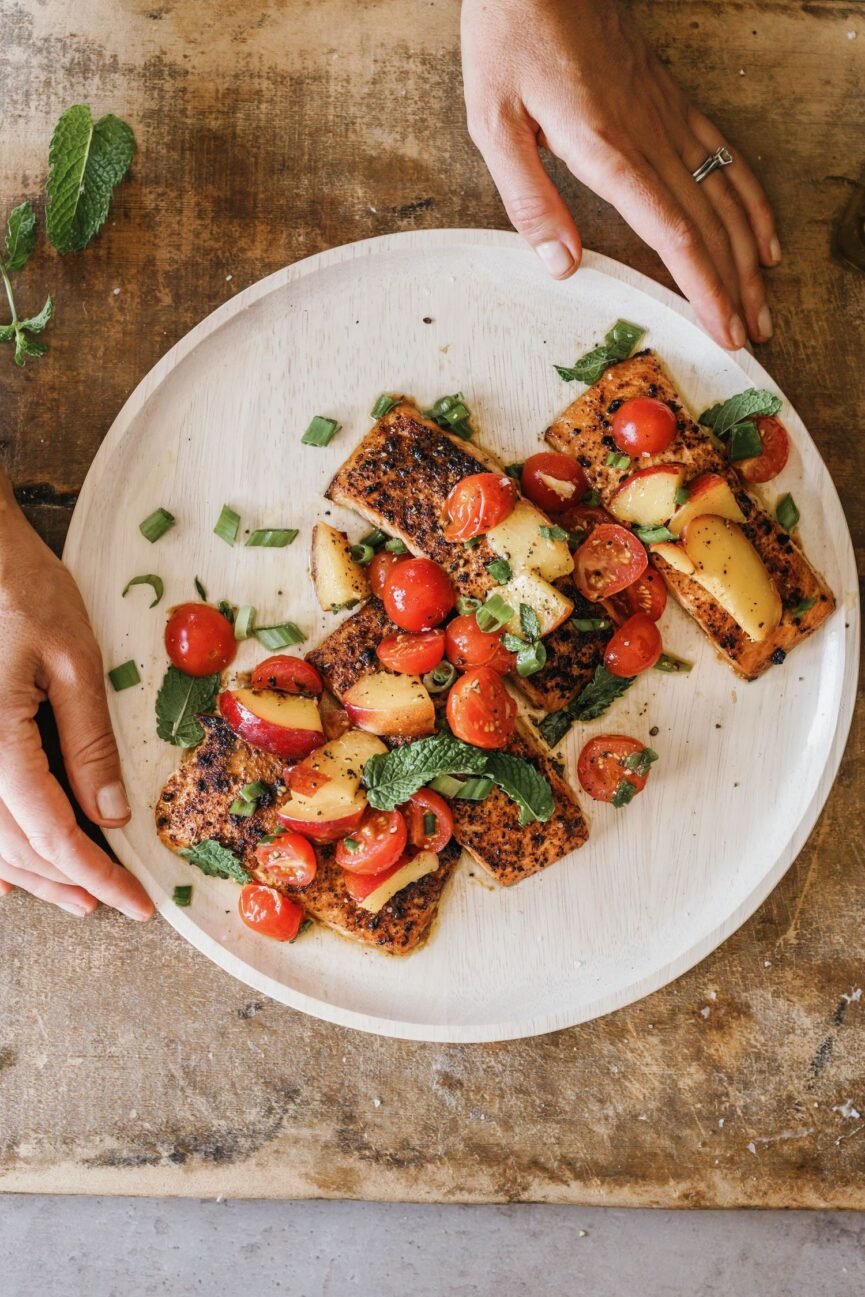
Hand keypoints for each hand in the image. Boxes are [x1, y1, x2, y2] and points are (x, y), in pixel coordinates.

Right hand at [0, 480, 152, 919]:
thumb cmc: (20, 591)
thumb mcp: (72, 660)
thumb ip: (88, 741)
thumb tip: (110, 813)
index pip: (51, 833)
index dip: (97, 874)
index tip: (136, 902)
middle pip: (14, 848)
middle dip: (69, 881)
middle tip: (117, 901)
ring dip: (32, 873)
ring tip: (77, 892)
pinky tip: (18, 867)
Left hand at [461, 0, 779, 348]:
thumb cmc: (511, 38)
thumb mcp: (494, 122)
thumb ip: (529, 198)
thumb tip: (562, 266)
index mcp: (606, 150)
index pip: (674, 236)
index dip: (704, 289)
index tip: (724, 330)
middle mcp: (648, 137)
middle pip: (709, 226)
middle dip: (735, 288)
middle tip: (753, 337)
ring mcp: (666, 117)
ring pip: (725, 196)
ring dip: (749, 254)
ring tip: (764, 302)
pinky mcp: (670, 102)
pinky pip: (724, 156)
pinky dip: (751, 200)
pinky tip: (763, 234)